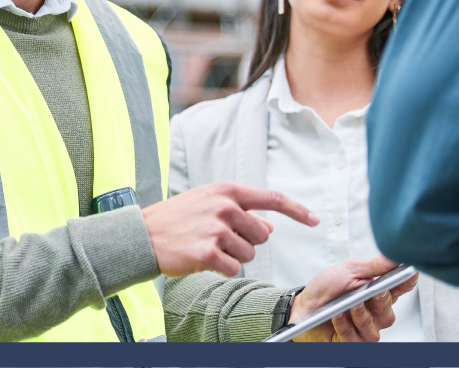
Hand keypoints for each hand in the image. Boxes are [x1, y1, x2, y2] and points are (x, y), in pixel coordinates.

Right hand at [142, 181, 318, 276]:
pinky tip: (203, 259)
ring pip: (250, 254)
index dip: (297, 210)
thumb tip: (269, 225)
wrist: (142, 234)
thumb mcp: (209, 205)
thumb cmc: (177, 218)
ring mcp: (216, 229)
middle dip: (247, 242)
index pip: (272, 198)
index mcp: (227, 191)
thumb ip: (241, 212)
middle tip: (220, 239)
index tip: (315, 219)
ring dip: (233, 257)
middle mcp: (224, 206)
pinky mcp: (207, 252)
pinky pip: (234, 268)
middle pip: (263, 235)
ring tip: (208, 248)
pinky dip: (222, 269)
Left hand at [288, 255, 418, 341]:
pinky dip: (345, 325)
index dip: (406, 284)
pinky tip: (338, 316)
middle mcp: (373, 314)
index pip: (398, 291)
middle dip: (383, 303)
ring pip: (373, 330)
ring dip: (362, 316)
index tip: (409, 275)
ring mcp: (362, 329)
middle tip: (377, 291)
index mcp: (376, 293)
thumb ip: (374, 266)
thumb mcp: (349, 270)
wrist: (303, 304)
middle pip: (388, 315)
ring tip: (352, 305)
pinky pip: (353, 338)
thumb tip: (394, 256)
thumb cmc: (327, 287)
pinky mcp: (349, 341)